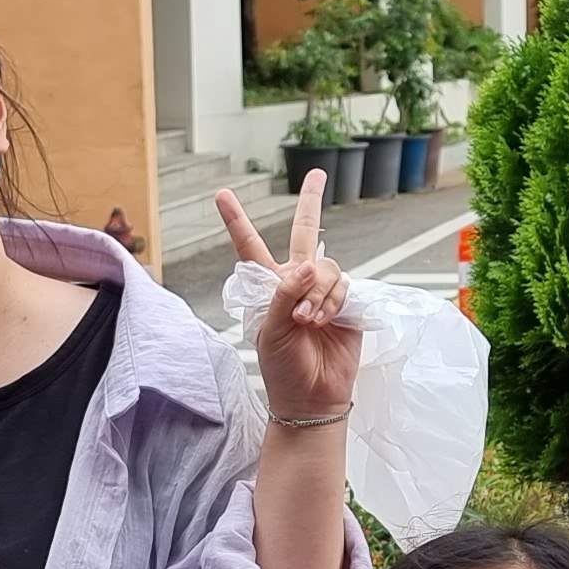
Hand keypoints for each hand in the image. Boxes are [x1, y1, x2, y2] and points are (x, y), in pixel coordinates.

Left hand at [219, 179, 357, 428]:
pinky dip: (332, 302)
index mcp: (267, 286)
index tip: (222, 194)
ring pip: (326, 267)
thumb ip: (285, 293)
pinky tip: (324, 322)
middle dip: (311, 202)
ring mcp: (322, 291)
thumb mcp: (269, 329)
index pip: (250, 247)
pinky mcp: (346, 303)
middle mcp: (296, 282)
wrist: (312, 396)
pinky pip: (342, 286)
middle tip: (317, 173)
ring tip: (307, 322)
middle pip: (305, 232)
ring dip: (316, 293)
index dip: (237, 220)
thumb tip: (310, 265)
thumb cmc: (282, 366)